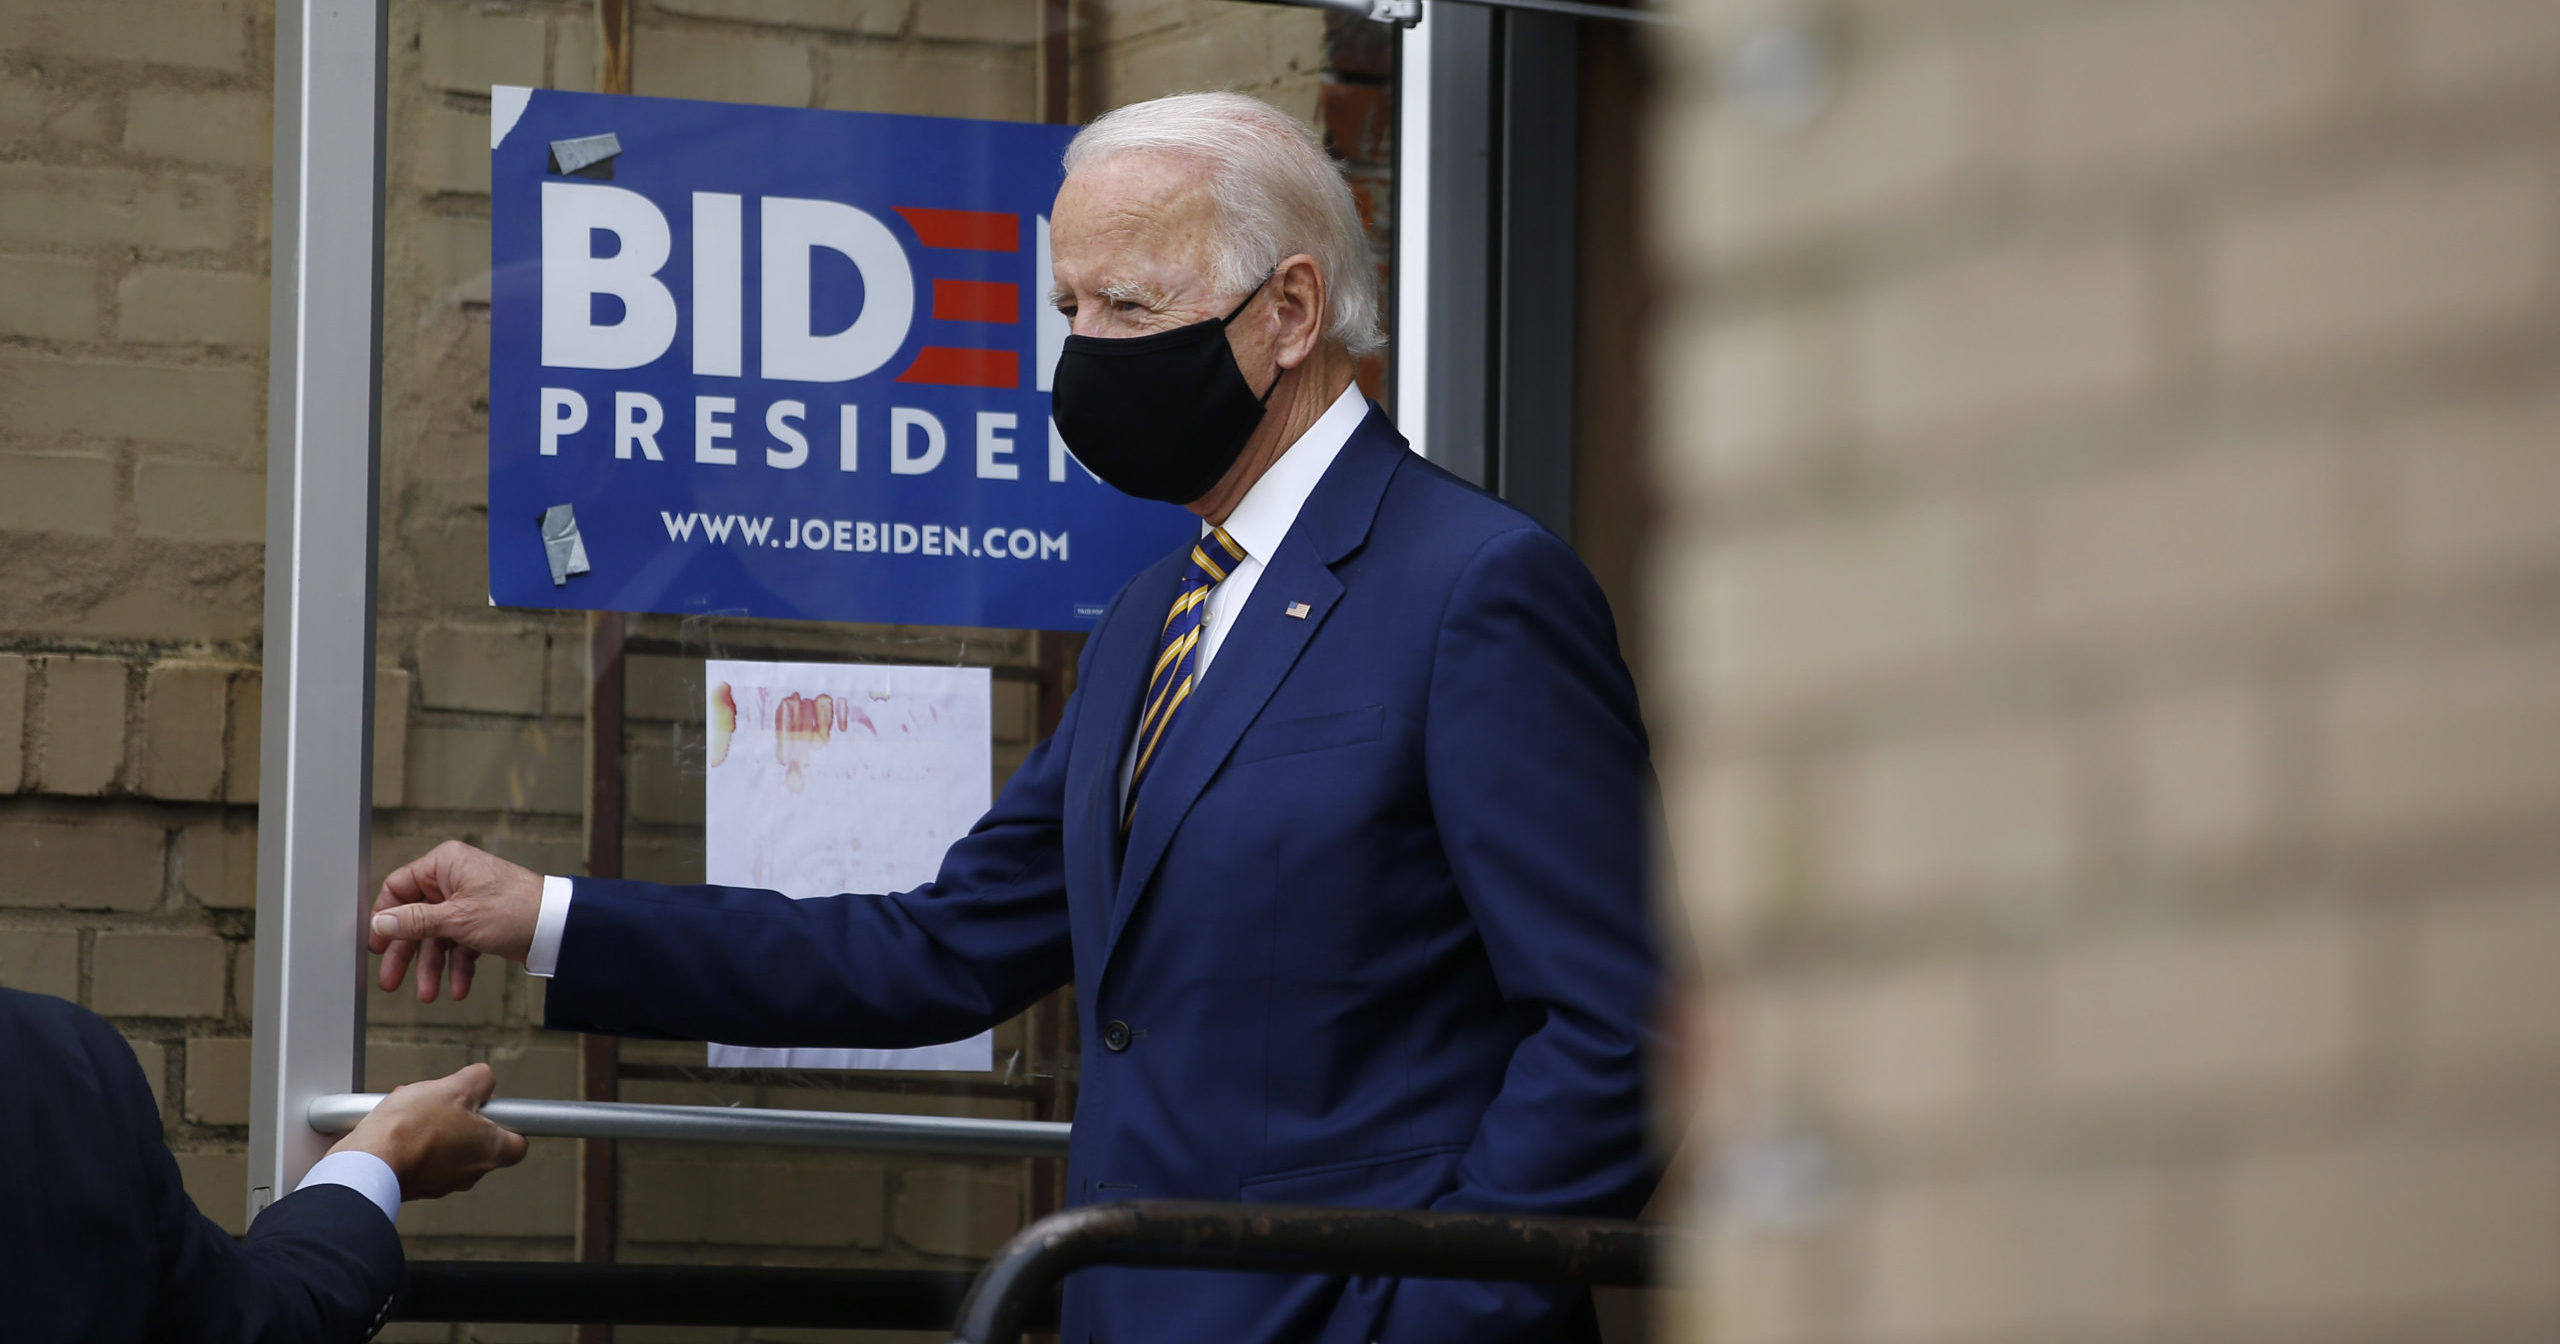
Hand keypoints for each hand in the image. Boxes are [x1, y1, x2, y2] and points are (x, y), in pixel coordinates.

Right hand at [329, 1062, 528, 1199]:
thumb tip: (484, 1080)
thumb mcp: (454, 1087)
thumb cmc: (411, 1131)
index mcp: (491, 1151)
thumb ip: (479, 1080)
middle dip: (462, 1116)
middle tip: (446, 1101)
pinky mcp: (415, 1184)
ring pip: (447, 1146)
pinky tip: (398, 1122)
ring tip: (415, 1107)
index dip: (508, 1120)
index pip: (518, 1142)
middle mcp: (470, 1173)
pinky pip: (422, 1157)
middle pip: (478, 1139)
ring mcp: (442, 1182)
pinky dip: (413, 1139)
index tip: (494, 1105)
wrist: (369, 1161)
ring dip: (434, 1124)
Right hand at [369, 841, 542, 1001]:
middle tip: (390, 980)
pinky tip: (458, 988)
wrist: (559, 928)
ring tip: (428, 993)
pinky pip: (460, 946)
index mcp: (445, 865)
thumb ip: (414, 922)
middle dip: (405, 953)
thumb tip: (380, 924)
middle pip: (415, 918)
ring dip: (431, 967)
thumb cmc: (515, 909)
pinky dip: (458, 967)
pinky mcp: (482, 923)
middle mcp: (454, 880)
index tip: (375, 945)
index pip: (398, 888)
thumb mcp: (456, 918)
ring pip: (437, 937)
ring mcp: (468, 903)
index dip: (384, 917)